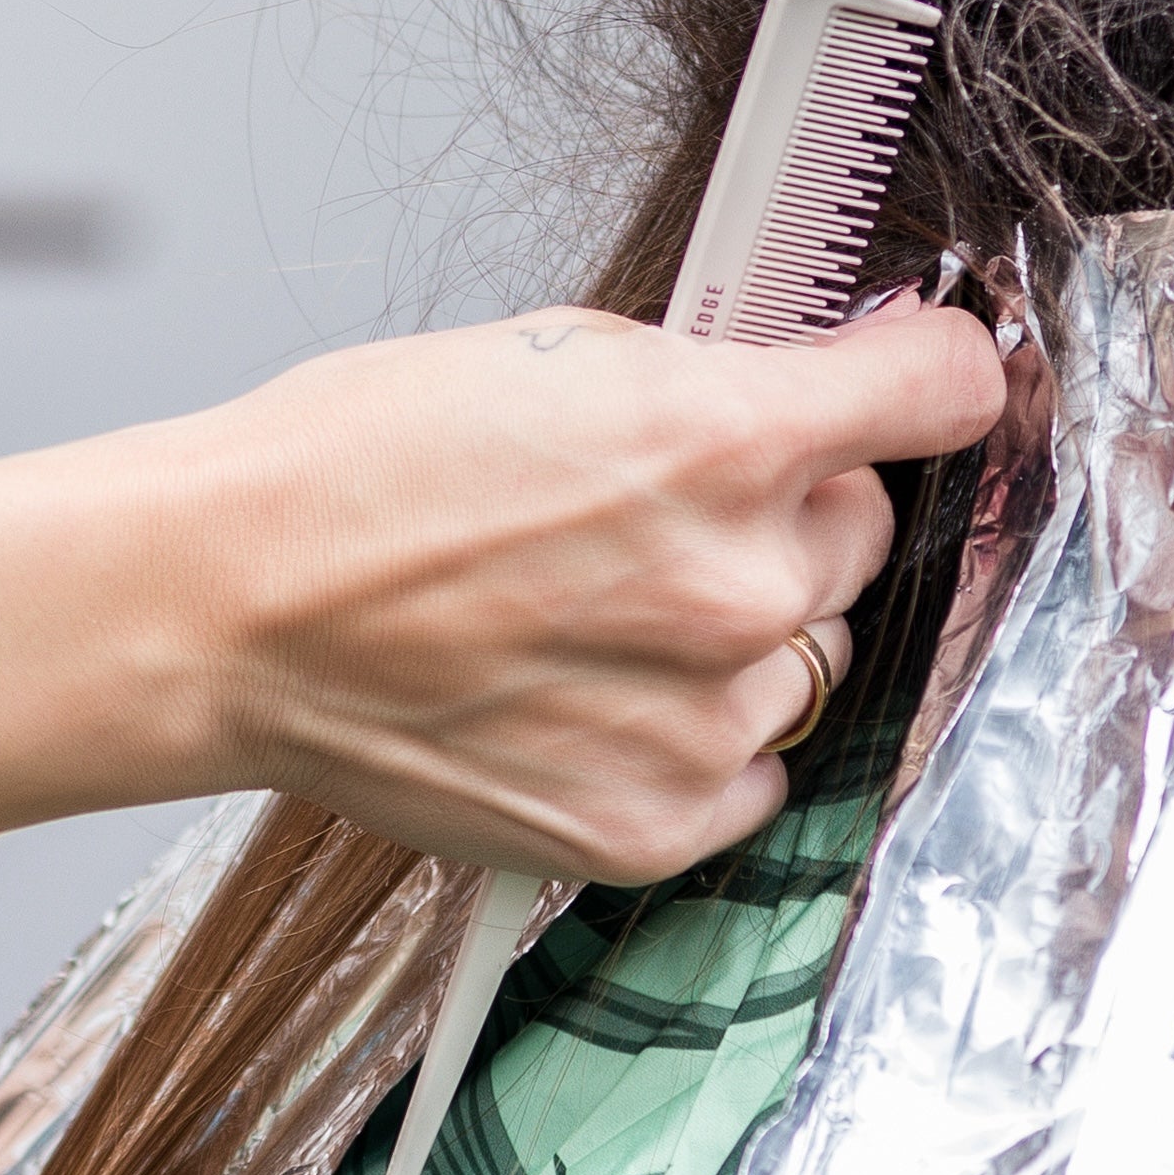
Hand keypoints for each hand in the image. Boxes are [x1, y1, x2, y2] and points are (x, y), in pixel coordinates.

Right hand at [192, 299, 1010, 886]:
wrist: (230, 609)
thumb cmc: (354, 466)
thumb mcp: (554, 349)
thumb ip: (709, 376)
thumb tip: (809, 381)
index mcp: (722, 439)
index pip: (943, 392)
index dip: (925, 373)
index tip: (911, 379)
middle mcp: (738, 587)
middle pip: (861, 534)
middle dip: (788, 509)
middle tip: (658, 508)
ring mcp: (702, 721)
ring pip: (804, 660)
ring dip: (735, 633)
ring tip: (594, 610)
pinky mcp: (652, 825)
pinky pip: (746, 771)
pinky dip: (689, 734)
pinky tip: (586, 691)